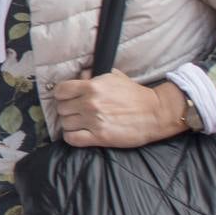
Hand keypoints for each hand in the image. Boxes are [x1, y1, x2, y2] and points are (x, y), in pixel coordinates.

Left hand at [52, 72, 187, 147]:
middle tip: (76, 112)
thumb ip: (92, 75)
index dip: (62, 95)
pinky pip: (72, 139)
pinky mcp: (100, 137)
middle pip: (61, 109)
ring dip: (70, 124)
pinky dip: (72, 137)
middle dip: (67, 110)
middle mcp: (90, 103)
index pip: (60, 91)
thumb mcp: (113, 76)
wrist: (155, 113)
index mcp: (91, 86)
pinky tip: (79, 134)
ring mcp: (94, 121)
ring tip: (80, 123)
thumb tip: (78, 75)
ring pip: (65, 124)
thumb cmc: (134, 94)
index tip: (67, 98)